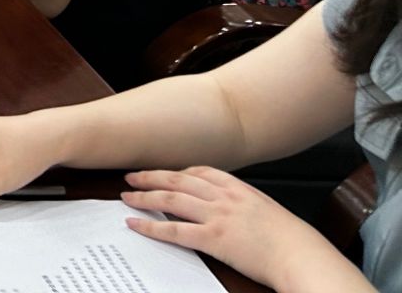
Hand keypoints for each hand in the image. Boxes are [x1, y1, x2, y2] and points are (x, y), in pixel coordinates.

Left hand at [121, 167, 344, 284]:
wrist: (303, 257)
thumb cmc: (294, 242)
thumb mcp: (270, 213)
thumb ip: (248, 207)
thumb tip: (238, 213)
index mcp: (240, 188)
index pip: (201, 171)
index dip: (178, 172)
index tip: (166, 173)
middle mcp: (225, 197)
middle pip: (178, 180)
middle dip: (152, 176)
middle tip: (132, 176)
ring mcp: (217, 216)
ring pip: (170, 199)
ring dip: (144, 196)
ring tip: (127, 197)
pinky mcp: (213, 238)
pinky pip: (173, 229)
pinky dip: (150, 226)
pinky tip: (136, 224)